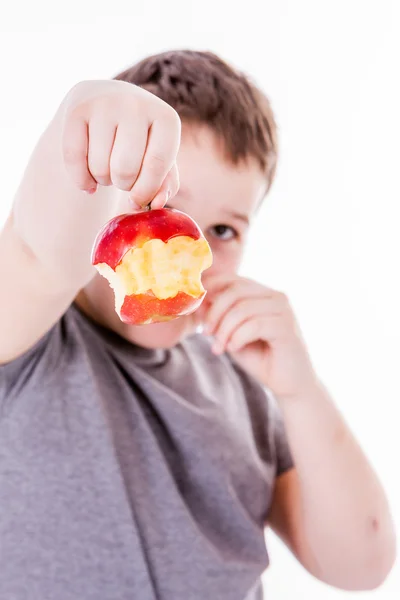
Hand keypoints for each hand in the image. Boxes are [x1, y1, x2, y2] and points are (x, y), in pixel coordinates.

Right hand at [61, 80, 180, 207]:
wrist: (107, 100)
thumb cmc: (141, 139)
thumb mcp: (160, 158)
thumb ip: (166, 185)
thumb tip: (157, 204)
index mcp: (166, 118)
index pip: (156, 165)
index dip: (145, 191)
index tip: (137, 200)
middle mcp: (136, 105)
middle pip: (125, 169)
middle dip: (123, 185)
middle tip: (123, 178)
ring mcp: (104, 104)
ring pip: (99, 167)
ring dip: (103, 180)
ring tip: (108, 170)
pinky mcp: (76, 110)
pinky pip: (74, 160)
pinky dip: (81, 180)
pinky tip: (88, 181)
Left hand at [201, 274, 318, 398]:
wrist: (290, 384)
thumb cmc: (261, 358)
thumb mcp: (232, 335)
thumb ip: (218, 318)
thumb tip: (197, 302)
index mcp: (263, 293)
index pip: (232, 279)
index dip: (210, 290)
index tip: (196, 310)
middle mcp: (276, 296)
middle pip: (235, 291)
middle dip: (214, 313)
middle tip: (206, 333)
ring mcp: (284, 310)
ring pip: (242, 309)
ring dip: (224, 330)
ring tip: (219, 347)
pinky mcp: (287, 327)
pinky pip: (254, 325)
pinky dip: (238, 337)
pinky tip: (234, 348)